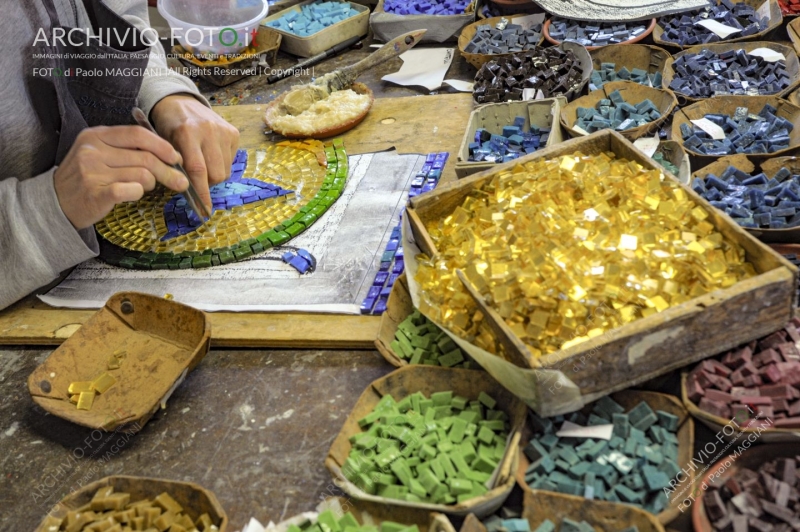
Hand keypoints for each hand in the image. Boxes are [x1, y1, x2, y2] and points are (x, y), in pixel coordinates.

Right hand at [54, 126, 188, 229]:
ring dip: (150, 184)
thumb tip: (171, 154)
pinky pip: (132, 190)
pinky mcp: (96, 193)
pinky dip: (138, 193)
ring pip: (142, 175)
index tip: (176, 157)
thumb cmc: (87, 177)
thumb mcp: (100, 153)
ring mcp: (92, 172)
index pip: (138, 134)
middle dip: (168, 170)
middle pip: (145, 157)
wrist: (57, 202)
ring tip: (143, 188)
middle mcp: (92, 150)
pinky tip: (133, 194)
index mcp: (96, 135)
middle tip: (179, 181)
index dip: (162, 146)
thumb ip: (129, 149)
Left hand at [150, 95, 239, 211]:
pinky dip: (221, 163)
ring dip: (214, 175)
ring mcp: (223, 131)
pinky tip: (210, 153)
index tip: (204, 210)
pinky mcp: (233, 132)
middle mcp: (209, 131)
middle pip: (216, 175)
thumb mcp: (163, 145)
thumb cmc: (166, 127)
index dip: (201, 193)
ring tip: (203, 164)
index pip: (198, 171)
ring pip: (225, 171)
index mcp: (187, 133)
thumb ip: (174, 167)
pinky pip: (231, 161)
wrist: (179, 101)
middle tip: (196, 179)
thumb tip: (187, 193)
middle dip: (207, 184)